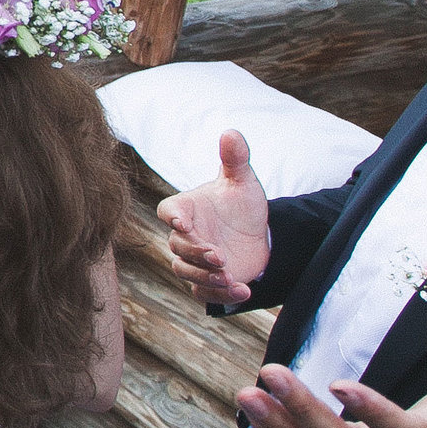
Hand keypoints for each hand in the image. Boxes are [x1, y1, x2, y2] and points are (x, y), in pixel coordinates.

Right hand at [159, 130, 270, 303]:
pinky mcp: (207, 282)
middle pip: (177, 246)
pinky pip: (204, 293)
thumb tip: (231, 132)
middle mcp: (185, 236)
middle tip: (220, 256)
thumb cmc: (241, 204)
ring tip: (230, 276)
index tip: (184, 223)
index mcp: (186, 209)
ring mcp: (194, 261)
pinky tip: (244, 292)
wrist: (258, 235)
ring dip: (205, 276)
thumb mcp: (242, 181)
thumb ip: (235, 158)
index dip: (173, 217)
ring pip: (186, 271)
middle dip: (197, 253)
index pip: (168, 211)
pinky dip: (222, 295)